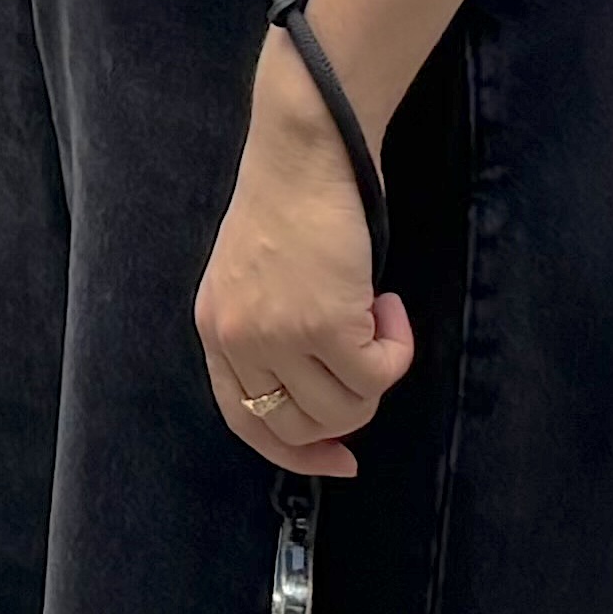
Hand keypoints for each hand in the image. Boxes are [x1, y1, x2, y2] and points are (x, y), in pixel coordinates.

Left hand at [195, 80, 405, 474]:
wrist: (304, 153)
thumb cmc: (289, 205)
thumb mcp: (253, 280)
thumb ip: (271, 336)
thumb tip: (326, 401)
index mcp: (214, 330)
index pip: (245, 421)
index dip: (294, 453)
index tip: (338, 460)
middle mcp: (237, 340)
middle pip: (298, 427)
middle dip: (348, 412)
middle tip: (372, 361)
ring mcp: (278, 337)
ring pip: (346, 410)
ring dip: (377, 372)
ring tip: (376, 314)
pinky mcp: (324, 326)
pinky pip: (380, 374)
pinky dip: (398, 346)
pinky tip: (387, 301)